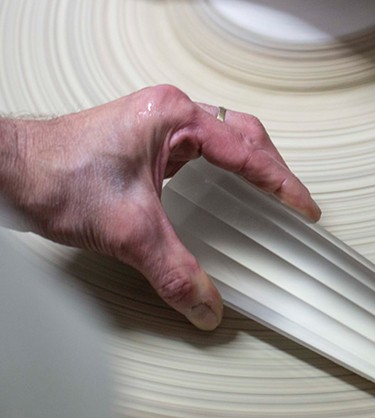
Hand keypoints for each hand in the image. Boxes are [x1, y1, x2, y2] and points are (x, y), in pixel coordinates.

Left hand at [3, 85, 319, 329]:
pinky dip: (223, 171)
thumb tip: (206, 303)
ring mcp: (157, 126)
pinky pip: (200, 152)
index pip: (246, 150)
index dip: (280, 182)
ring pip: (223, 139)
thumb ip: (174, 270)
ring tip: (271, 195)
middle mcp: (170, 114)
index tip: (302, 207)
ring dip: (250, 166)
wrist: (8, 172)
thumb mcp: (127, 230)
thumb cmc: (53, 174)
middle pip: (243, 135)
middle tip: (294, 201)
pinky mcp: (146, 142)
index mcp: (175, 117)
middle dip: (272, 168)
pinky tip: (225, 192)